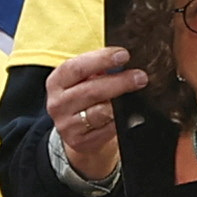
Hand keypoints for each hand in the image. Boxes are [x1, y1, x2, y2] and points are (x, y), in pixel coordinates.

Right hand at [39, 48, 136, 189]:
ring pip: (100, 111)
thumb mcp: (83, 80)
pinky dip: (121, 119)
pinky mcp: (80, 141)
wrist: (78, 131)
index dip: (101, 59)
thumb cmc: (85, 96)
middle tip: (140, 76)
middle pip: (91, 90)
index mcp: (56, 82)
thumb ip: (98, 69)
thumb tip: (122, 59)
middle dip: (119, 81)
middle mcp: (57, 104)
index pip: (77, 68)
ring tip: (137, 92)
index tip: (123, 55)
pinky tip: (129, 112)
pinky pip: (108, 128)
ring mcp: (67, 125)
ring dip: (122, 102)